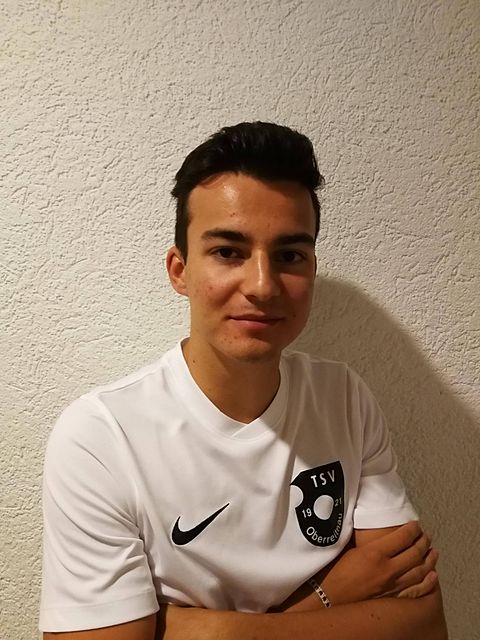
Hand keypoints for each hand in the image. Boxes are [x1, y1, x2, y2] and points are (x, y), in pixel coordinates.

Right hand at [321, 521, 438, 605]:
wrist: (331, 597)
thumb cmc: (336, 572)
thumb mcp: (352, 549)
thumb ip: (371, 542)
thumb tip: (381, 532)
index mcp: (376, 553)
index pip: (404, 537)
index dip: (413, 529)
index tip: (416, 524)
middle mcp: (387, 569)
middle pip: (415, 552)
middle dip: (424, 542)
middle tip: (427, 535)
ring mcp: (392, 585)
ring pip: (420, 571)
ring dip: (429, 559)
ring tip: (434, 552)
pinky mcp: (393, 597)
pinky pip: (416, 590)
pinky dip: (427, 582)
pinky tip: (433, 576)